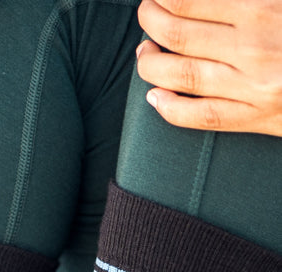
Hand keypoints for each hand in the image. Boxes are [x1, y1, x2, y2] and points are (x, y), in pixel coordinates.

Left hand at [136, 0, 281, 136]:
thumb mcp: (278, 1)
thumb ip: (242, 1)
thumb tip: (199, 4)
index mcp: (260, 8)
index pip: (189, 1)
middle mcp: (252, 47)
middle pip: (179, 36)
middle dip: (152, 22)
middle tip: (147, 15)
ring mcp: (252, 86)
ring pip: (184, 75)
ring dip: (152, 64)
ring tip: (145, 53)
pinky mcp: (257, 116)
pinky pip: (203, 115)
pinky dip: (171, 108)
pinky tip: (154, 96)